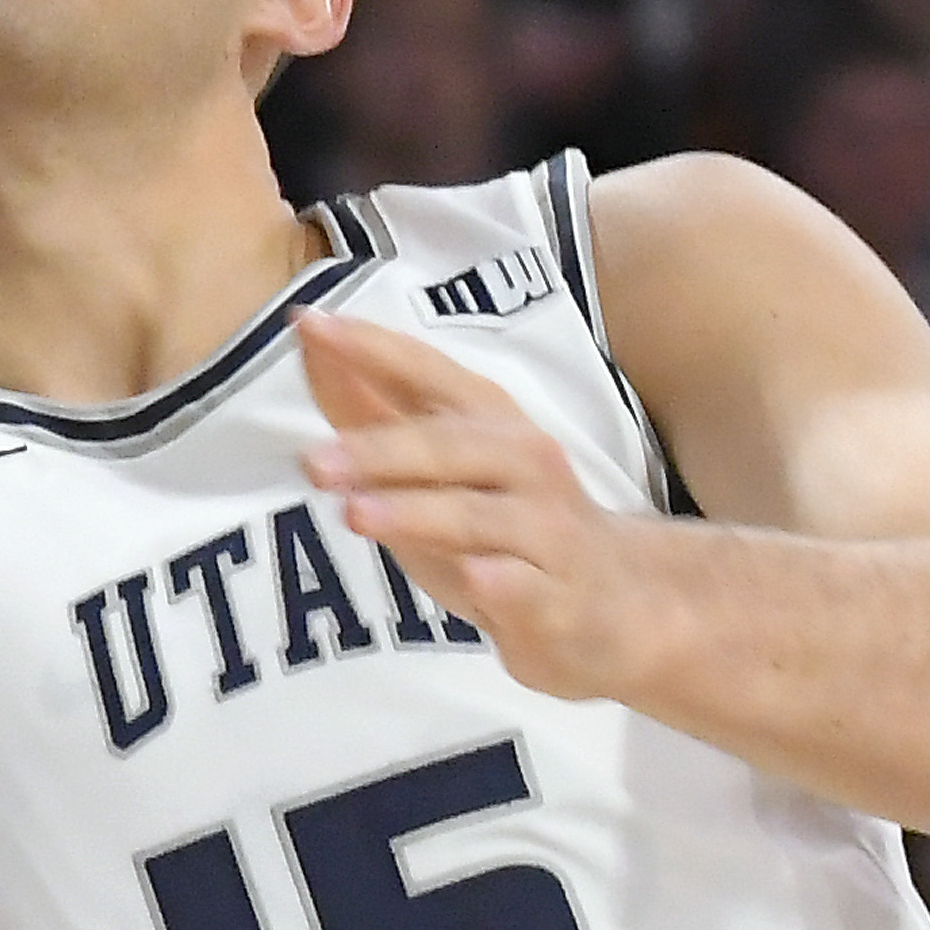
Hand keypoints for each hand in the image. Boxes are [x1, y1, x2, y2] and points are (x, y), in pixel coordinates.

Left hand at [294, 311, 649, 700]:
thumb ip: (376, 410)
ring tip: (358, 513)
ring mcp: (547, 533)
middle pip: (450, 448)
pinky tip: (476, 577)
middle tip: (314, 462)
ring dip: (418, 512)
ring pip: (480, 517)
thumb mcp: (440, 467)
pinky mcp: (560, 601)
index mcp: (490, 423)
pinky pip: (529, 588)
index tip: (310, 325)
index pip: (428, 374)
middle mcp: (524, 465)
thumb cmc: (510, 523)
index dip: (372, 349)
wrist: (620, 603)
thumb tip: (311, 345)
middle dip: (380, 451)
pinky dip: (502, 581)